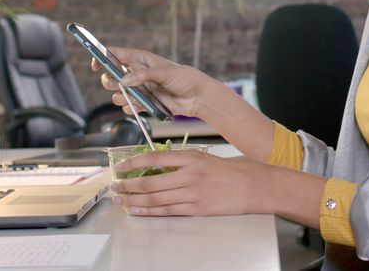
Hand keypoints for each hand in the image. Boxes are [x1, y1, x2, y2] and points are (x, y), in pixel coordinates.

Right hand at [92, 47, 217, 117]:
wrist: (197, 98)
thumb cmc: (185, 78)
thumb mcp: (165, 73)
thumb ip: (144, 76)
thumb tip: (124, 80)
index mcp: (140, 59)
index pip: (114, 54)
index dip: (102, 57)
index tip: (96, 66)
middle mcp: (137, 73)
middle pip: (111, 76)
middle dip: (111, 82)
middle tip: (122, 86)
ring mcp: (139, 89)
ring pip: (117, 94)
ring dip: (122, 98)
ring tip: (136, 98)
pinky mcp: (144, 103)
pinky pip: (128, 107)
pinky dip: (131, 109)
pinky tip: (142, 106)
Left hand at [109, 151, 269, 215]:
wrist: (254, 186)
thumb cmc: (232, 170)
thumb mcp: (205, 157)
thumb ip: (183, 162)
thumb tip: (157, 167)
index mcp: (191, 157)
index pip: (155, 158)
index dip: (134, 163)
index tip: (121, 167)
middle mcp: (190, 174)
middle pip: (150, 182)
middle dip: (128, 185)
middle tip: (114, 186)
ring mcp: (193, 193)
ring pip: (155, 198)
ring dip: (134, 200)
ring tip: (120, 200)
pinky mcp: (197, 209)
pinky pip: (167, 211)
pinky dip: (149, 211)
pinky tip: (137, 209)